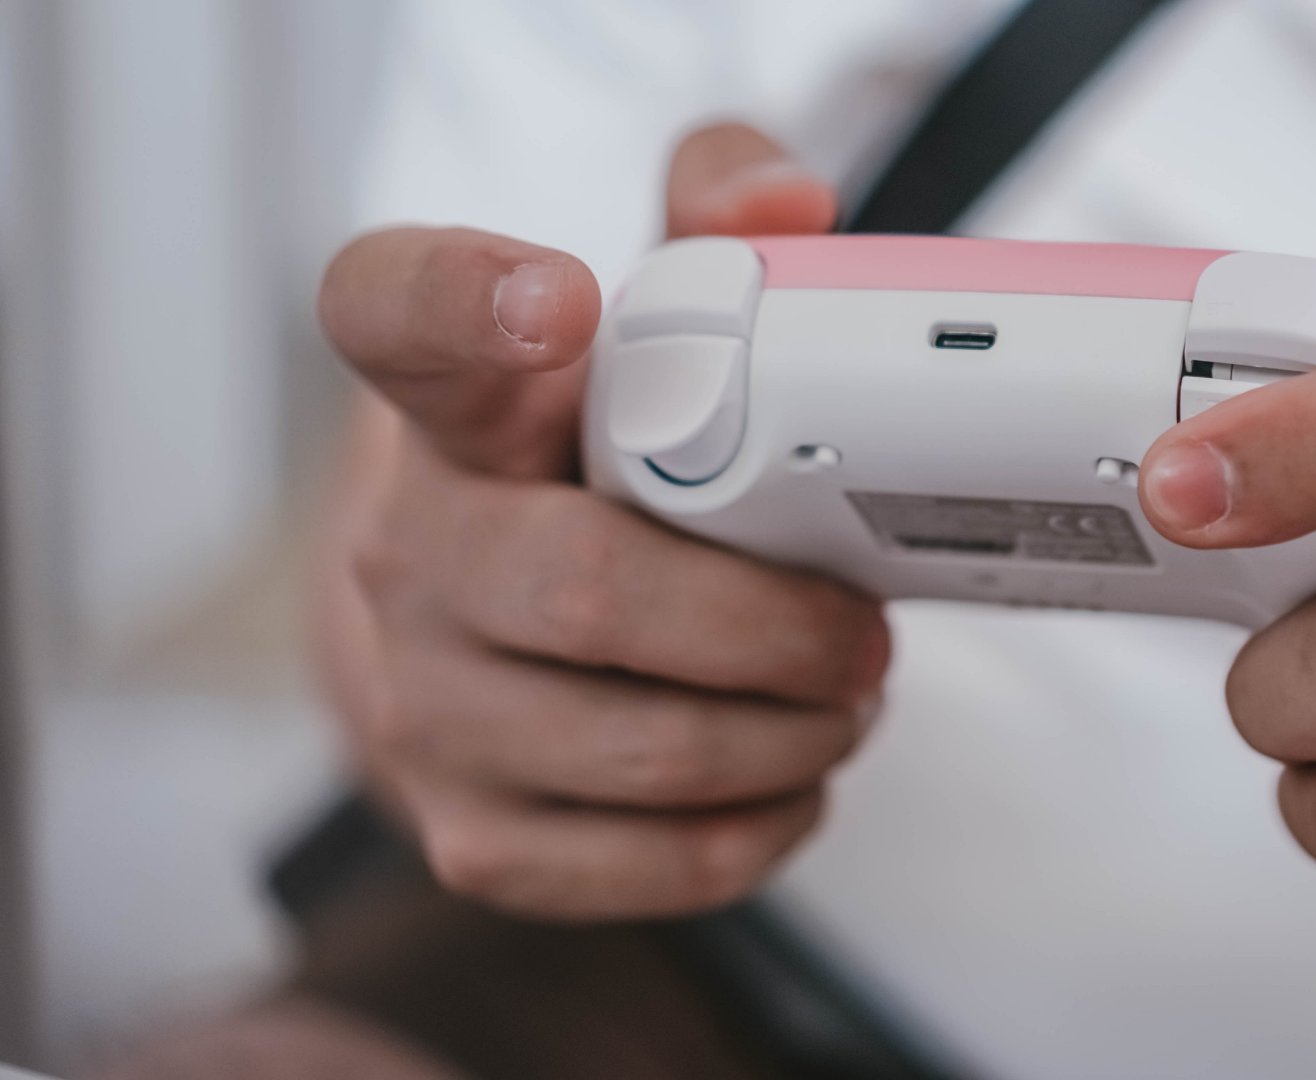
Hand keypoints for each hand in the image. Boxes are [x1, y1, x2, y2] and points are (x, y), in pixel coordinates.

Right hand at [312, 124, 886, 920]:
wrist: (495, 619)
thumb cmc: (599, 458)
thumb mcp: (650, 324)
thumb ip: (719, 224)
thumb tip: (785, 205)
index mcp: (458, 402)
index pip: (398, 313)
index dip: (462, 301)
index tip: (555, 298)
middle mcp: (413, 549)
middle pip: (588, 592)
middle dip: (771, 627)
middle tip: (861, 632)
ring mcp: (426, 704)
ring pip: (635, 749)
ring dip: (788, 736)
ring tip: (844, 701)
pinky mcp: (473, 830)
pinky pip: (634, 866)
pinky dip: (753, 832)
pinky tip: (790, 784)